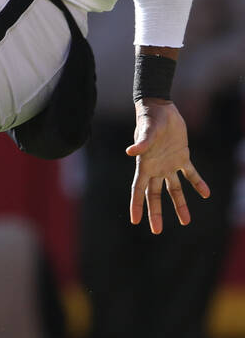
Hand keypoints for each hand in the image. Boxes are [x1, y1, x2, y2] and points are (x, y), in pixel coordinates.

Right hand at [126, 98, 210, 232]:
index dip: (136, 205)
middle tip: (156, 230)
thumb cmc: (150, 118)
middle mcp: (156, 167)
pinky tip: (205, 194)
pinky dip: (198, 184)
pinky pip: (190, 174)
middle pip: (154, 194)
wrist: (160, 107)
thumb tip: (130, 152)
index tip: (135, 220)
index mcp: (145, 164)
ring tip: (186, 221)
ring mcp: (169, 163)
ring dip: (180, 204)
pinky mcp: (182, 156)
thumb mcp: (148, 130)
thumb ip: (142, 142)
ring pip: (174, 189)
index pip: (138, 189)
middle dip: (156, 213)